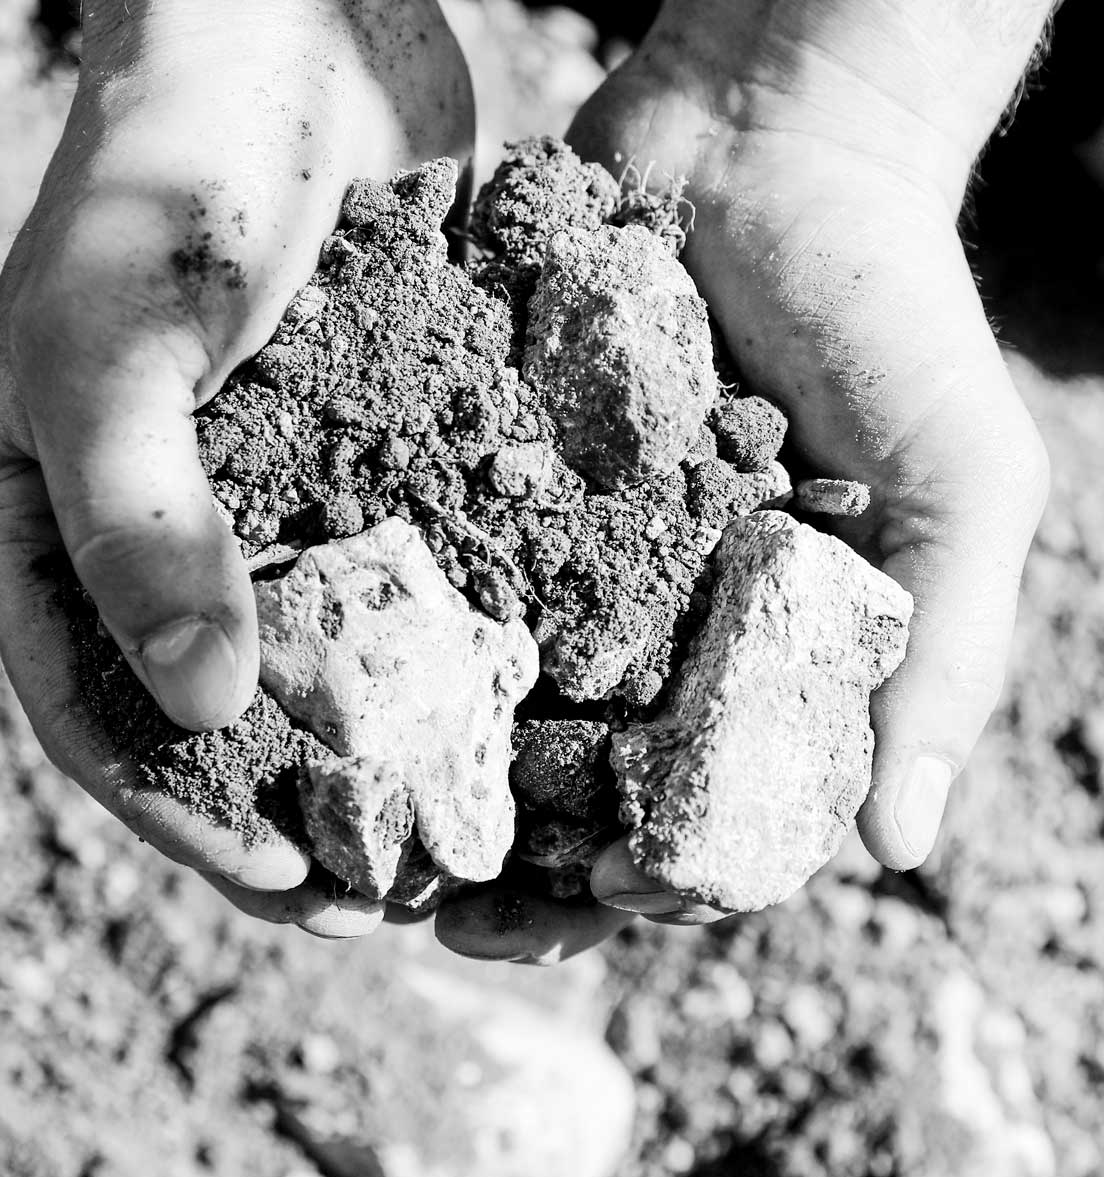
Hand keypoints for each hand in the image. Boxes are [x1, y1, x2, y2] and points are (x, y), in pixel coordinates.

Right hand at [0, 0, 471, 933]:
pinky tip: (532, 692)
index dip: (192, 819)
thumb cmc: (170, 176)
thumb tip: (208, 708)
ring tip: (479, 824)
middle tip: (404, 891)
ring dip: (398, 751)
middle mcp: (176, 525)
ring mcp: (282, 491)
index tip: (292, 888)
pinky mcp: (377, 448)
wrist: (294, 34)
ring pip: (337, 661)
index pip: (109, 714)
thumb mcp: (116, 350)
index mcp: (71, 526)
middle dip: (310, 812)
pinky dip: (463, 640)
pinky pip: (418, 568)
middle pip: (236, 715)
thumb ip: (140, 526)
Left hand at [439, 0, 1050, 957]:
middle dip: (524, 862)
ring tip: (368, 850)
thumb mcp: (959, 483)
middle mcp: (658, 620)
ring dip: (438, 784)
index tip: (595, 901)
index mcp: (762, 652)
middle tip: (449, 918)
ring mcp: (570, 554)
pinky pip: (436, 576)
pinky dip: (394, 642)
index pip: (708, 803)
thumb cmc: (890, 312)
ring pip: (492, 703)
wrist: (774, 143)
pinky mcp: (496, 478)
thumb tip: (899, 846)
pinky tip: (333, 694)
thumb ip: (938, 652)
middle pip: (584, 780)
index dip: (656, 870)